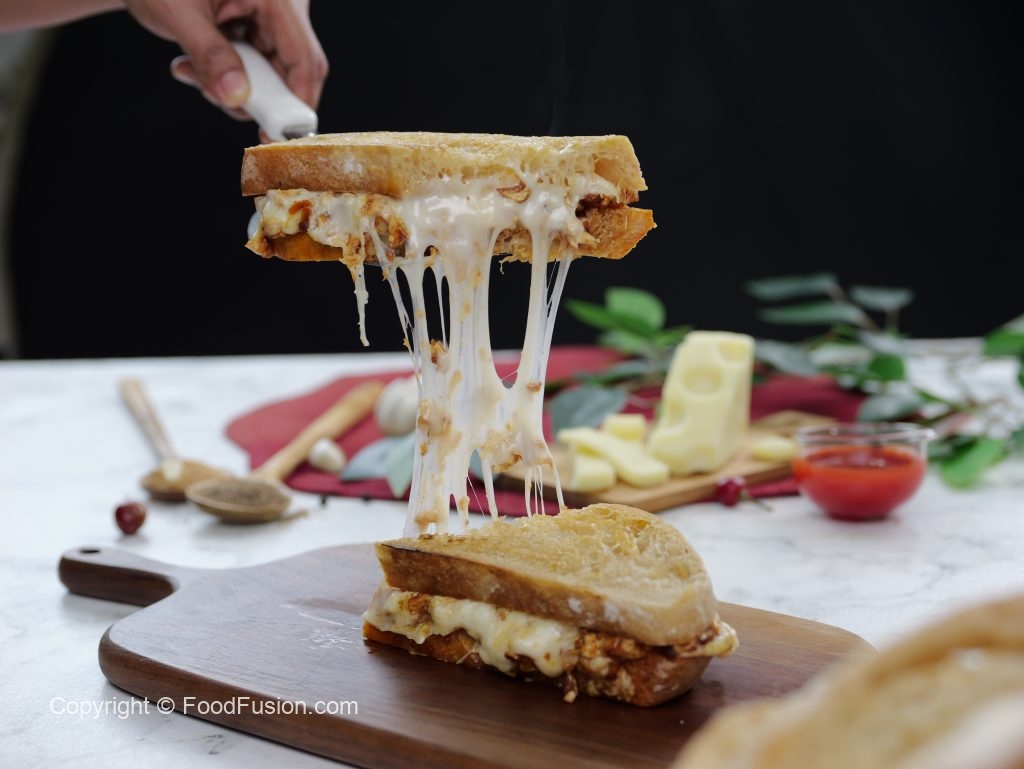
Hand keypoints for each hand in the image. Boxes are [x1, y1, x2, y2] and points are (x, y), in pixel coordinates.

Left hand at [124, 0, 326, 122]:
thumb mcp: (179, 13)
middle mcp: (279, 9)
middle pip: (291, 72)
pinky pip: (253, 68)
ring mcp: (268, 20)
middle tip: (220, 98)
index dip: (297, 102)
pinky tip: (194, 64)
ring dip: (231, 87)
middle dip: (253, 96)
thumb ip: (209, 55)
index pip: (305, 59)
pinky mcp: (254, 30)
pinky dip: (223, 75)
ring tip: (191, 71)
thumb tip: (236, 97)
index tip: (278, 131)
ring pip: (270, 75)